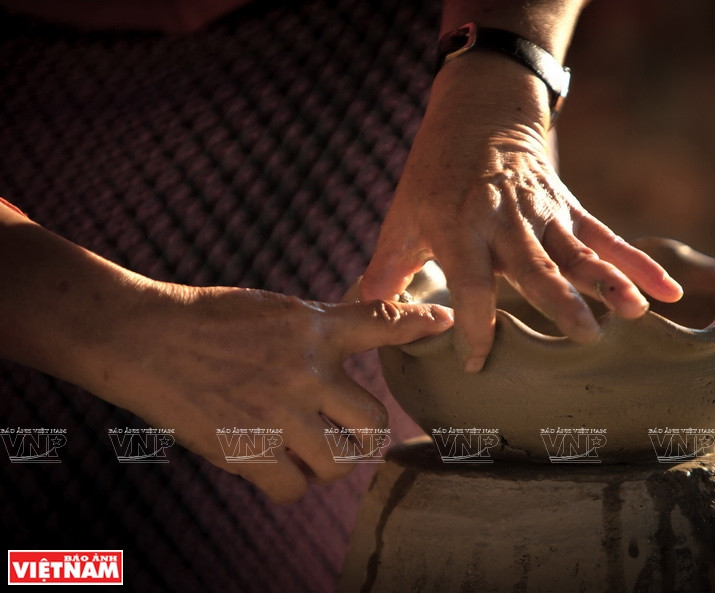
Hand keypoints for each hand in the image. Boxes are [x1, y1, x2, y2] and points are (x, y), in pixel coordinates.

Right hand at [80, 285, 452, 503]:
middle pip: (373, 424)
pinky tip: (276, 467)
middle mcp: (306, 372)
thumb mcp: (276, 311)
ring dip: (330, 466)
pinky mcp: (246, 449)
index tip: (446, 323)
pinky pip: (294, 490)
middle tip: (353, 439)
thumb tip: (353, 346)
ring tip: (309, 454)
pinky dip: (290, 486)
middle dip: (368, 440)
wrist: (147, 337)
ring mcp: (279, 413)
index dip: (419, 324)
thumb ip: (320, 330)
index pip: (382, 323)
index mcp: (314, 330)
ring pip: (339, 464)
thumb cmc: (210, 320)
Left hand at [360, 53, 681, 371]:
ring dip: (609, 281)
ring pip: (580, 251)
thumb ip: (388, 267)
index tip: (475, 362)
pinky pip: (607, 238)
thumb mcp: (403, 216)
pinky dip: (638, 263)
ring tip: (636, 312)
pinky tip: (667, 291)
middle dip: (559, 301)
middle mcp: (506, 221)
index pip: (469, 284)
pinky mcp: (569, 209)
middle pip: (536, 266)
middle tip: (584, 336)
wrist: (480, 114)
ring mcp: (544, 213)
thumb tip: (365, 310)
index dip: (472, 324)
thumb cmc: (434, 174)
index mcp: (460, 227)